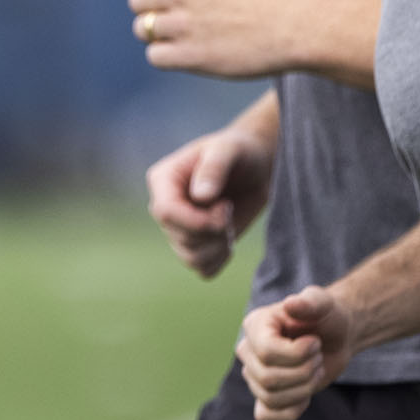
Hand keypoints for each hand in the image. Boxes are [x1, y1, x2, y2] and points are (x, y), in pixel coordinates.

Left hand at [129, 0, 305, 79]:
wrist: (293, 28)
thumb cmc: (265, 0)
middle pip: (137, 1)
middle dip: (149, 11)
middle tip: (168, 21)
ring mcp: (184, 24)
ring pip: (142, 30)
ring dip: (156, 36)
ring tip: (177, 40)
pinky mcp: (190, 55)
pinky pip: (154, 56)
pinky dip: (165, 57)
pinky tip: (183, 56)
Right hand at [146, 123, 272, 277]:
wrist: (256, 166)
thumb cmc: (239, 151)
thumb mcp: (229, 150)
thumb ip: (214, 168)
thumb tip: (201, 196)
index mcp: (163, 180)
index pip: (165, 212)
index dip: (196, 220)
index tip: (225, 210)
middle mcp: (166, 207)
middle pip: (181, 238)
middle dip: (213, 231)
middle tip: (229, 209)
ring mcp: (179, 229)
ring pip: (191, 258)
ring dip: (218, 247)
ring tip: (229, 224)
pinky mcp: (197, 246)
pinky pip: (203, 269)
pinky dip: (220, 259)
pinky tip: (229, 239)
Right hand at [239, 286, 354, 419]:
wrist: (335, 337)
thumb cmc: (327, 317)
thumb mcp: (325, 304)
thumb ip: (311, 301)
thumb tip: (291, 305)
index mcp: (255, 325)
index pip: (267, 352)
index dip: (298, 354)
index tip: (315, 342)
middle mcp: (248, 350)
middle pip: (268, 379)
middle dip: (304, 372)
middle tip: (318, 357)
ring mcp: (254, 376)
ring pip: (270, 398)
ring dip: (304, 389)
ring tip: (315, 370)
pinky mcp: (265, 397)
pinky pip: (266, 417)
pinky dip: (290, 412)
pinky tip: (305, 396)